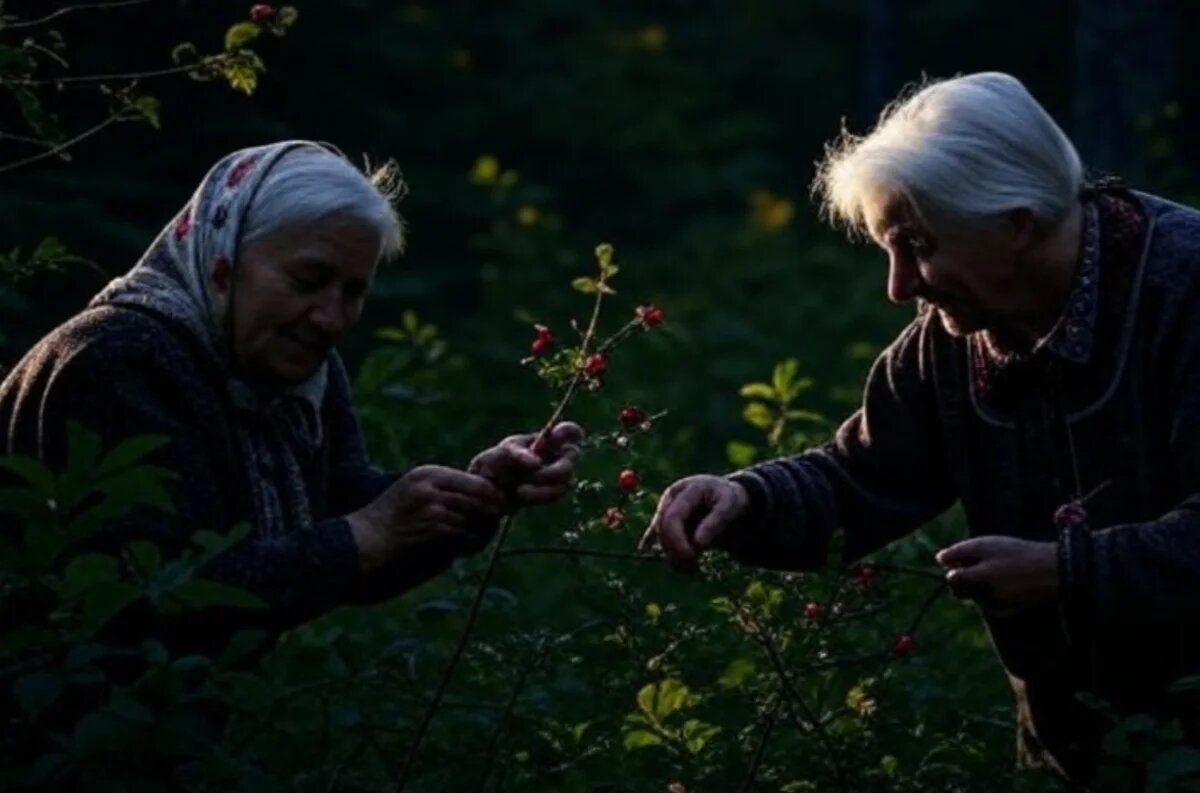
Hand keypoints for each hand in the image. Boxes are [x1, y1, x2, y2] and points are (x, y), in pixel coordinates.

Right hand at [350, 465, 505, 571]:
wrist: (368, 539)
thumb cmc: (393, 515)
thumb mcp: (415, 488)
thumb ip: (445, 487)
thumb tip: (485, 492)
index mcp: (428, 473)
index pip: (475, 479)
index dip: (492, 492)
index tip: (498, 502)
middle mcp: (431, 486)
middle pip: (481, 496)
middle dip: (493, 509)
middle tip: (497, 518)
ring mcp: (433, 508)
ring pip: (475, 517)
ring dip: (483, 528)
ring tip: (484, 533)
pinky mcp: (433, 530)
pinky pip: (465, 535)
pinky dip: (471, 542)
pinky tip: (468, 545)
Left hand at [469, 421, 584, 506]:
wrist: (489, 493)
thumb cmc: (494, 465)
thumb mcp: (498, 455)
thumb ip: (516, 454)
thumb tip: (537, 462)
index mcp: (544, 440)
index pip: (568, 432)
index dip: (571, 432)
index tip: (558, 436)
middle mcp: (555, 455)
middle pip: (572, 455)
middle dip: (556, 468)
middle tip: (535, 475)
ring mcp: (556, 474)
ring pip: (566, 478)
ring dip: (544, 486)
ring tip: (519, 490)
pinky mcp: (553, 492)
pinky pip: (558, 493)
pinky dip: (540, 495)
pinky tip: (522, 496)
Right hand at [639, 474, 749, 570]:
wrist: (723, 493)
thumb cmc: (727, 498)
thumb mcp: (729, 506)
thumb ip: (714, 523)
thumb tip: (698, 543)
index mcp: (687, 490)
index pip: (672, 518)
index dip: (677, 541)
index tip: (691, 557)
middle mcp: (671, 497)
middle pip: (662, 528)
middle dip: (674, 550)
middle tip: (692, 567)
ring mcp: (665, 507)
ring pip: (659, 535)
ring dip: (672, 554)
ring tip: (691, 566)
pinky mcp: (665, 518)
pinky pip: (658, 534)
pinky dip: (664, 548)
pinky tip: (660, 556)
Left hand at [935, 536, 1058, 616]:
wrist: (1053, 572)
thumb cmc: (1018, 554)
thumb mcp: (987, 545)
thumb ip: (960, 552)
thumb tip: (939, 559)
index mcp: (978, 580)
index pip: (951, 578)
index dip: (956, 566)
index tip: (968, 558)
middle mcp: (983, 598)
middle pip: (959, 591)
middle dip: (964, 578)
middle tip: (982, 563)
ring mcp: (995, 607)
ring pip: (974, 596)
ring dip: (977, 585)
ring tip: (999, 569)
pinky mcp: (1005, 612)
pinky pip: (988, 602)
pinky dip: (990, 592)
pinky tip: (1006, 581)